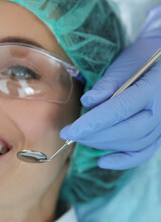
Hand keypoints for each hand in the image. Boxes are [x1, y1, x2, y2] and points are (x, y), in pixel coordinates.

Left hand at [61, 5, 160, 169]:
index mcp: (152, 88)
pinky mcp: (160, 132)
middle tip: (71, 134)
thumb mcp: (122, 65)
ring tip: (83, 139)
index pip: (118, 111)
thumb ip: (106, 85)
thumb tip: (88, 102)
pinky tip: (103, 162)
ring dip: (104, 144)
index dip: (91, 124)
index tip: (69, 132)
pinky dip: (124, 160)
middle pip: (127, 131)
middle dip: (94, 136)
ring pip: (134, 143)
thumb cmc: (139, 59)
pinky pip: (144, 152)